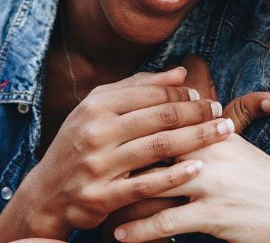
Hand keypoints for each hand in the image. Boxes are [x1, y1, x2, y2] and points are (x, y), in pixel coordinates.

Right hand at [0, 67, 235, 241]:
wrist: (46, 193)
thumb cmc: (81, 143)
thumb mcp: (99, 108)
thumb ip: (138, 87)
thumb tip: (180, 71)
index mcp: (96, 105)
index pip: (150, 93)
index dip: (181, 93)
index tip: (203, 95)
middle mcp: (96, 131)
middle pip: (159, 117)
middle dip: (196, 112)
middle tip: (220, 111)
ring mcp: (98, 165)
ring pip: (158, 146)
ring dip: (196, 138)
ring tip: (222, 133)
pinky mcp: (101, 197)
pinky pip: (145, 185)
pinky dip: (174, 175)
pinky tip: (199, 166)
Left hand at [99, 55, 269, 241]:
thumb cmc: (261, 178)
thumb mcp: (236, 146)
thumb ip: (207, 128)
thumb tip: (182, 109)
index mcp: (211, 133)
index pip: (163, 123)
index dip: (131, 129)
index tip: (104, 135)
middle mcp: (207, 153)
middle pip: (150, 151)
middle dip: (119, 160)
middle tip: (90, 168)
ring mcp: (209, 184)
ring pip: (151, 187)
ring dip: (120, 199)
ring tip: (97, 204)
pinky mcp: (212, 215)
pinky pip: (165, 223)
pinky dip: (138, 231)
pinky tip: (120, 235)